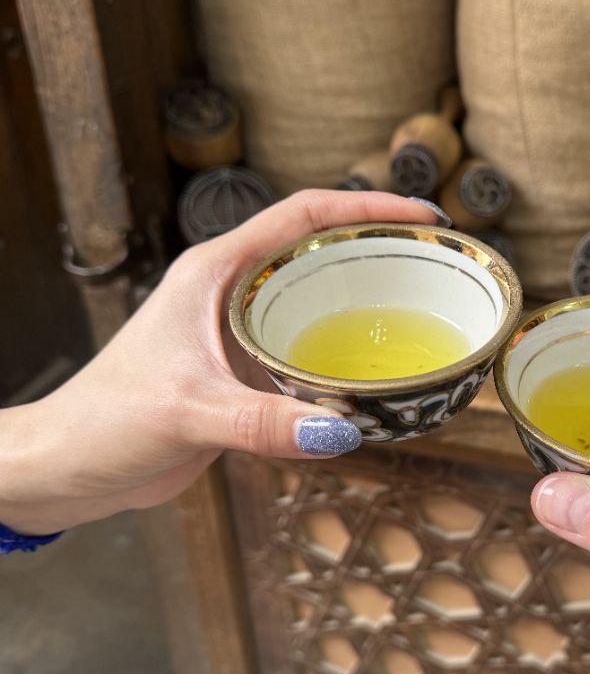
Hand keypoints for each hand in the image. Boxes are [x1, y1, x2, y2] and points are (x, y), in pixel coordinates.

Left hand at [0, 191, 438, 535]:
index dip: (367, 208)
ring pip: (314, 301)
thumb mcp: (189, 412)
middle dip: (379, 250)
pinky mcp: (240, 374)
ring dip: (364, 303)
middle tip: (437, 266)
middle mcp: (231, 292)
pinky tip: (373, 378)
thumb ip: (264, 421)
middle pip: (318, 250)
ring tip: (422, 314)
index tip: (421, 219)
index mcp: (215, 272)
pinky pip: (305, 350)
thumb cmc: (106, 420)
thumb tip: (342, 430)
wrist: (68, 465)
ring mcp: (237, 332)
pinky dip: (343, 356)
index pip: (303, 216)